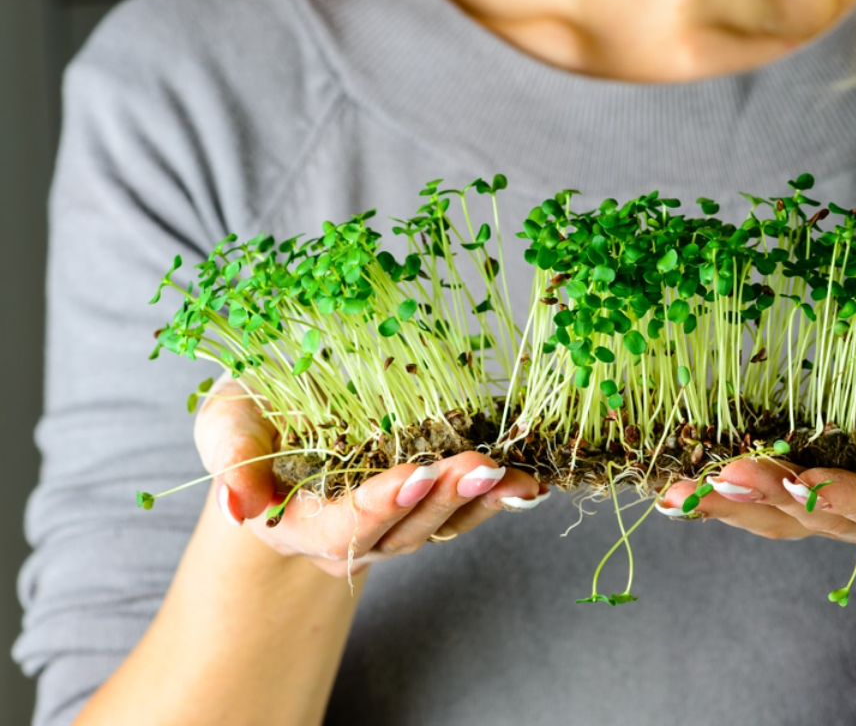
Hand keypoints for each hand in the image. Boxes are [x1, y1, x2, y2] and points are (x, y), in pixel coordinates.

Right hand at [194, 375, 545, 575]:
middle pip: (403, 530)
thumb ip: (230, 456)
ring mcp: (394, 525)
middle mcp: (353, 535)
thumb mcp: (227, 425)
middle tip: (479, 467)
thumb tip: (240, 502)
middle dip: (443, 499)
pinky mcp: (426, 506)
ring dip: (478, 502)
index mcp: (299, 522)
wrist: (280, 430)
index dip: (382, 503)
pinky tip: (528, 482)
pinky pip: (464, 511)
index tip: (417, 474)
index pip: (344, 524)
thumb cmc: (252, 421)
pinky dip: (497, 498)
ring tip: (510, 474)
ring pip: (440, 526)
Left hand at [657, 423, 855, 564]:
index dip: (848, 496)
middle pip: (813, 513)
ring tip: (675, 489)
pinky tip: (666, 491)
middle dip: (767, 493)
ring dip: (724, 502)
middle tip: (722, 472)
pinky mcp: (806, 509)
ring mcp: (830, 520)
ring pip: (772, 516)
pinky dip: (713, 502)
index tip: (810, 482)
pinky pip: (755, 510)